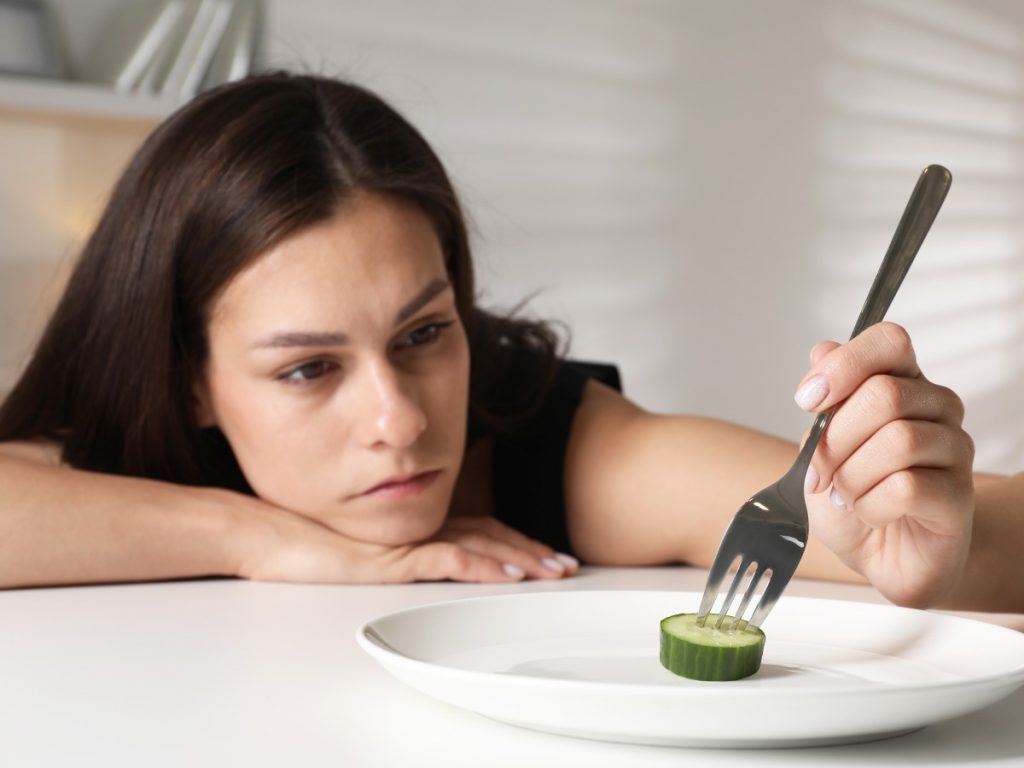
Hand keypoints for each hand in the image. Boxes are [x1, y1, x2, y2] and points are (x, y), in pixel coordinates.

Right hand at [227, 494, 577, 584]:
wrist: (267, 534)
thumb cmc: (306, 542)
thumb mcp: (361, 547)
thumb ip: (392, 550)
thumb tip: (412, 560)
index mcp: (415, 523)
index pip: (478, 529)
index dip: (514, 540)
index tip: (544, 554)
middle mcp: (420, 526)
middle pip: (490, 535)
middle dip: (532, 550)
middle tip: (565, 564)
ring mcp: (409, 539)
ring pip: (480, 546)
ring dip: (521, 558)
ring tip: (553, 571)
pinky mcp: (395, 556)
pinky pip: (449, 560)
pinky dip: (484, 567)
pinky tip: (509, 575)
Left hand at [795, 322, 974, 607]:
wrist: (879, 555)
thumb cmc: (853, 496)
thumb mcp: (822, 445)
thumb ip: (826, 399)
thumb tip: (822, 350)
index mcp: (902, 382)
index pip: (889, 341)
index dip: (845, 365)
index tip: (808, 400)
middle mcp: (936, 407)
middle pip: (884, 394)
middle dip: (835, 439)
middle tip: (820, 471)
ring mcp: (954, 449)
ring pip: (898, 441)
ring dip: (852, 476)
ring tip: (846, 496)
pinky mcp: (958, 494)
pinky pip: (907, 487)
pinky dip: (871, 505)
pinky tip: (869, 513)